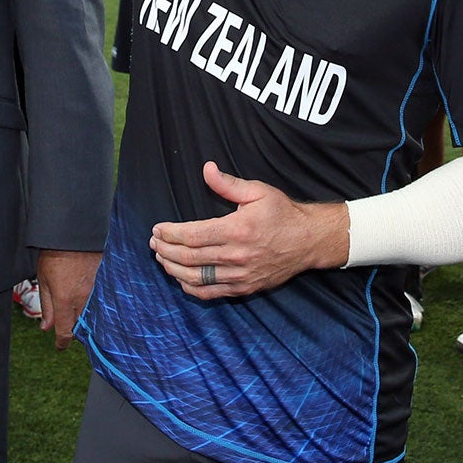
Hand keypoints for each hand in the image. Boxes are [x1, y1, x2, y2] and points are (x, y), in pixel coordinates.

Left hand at [35, 248, 99, 348]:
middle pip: (81, 327)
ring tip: (79, 317)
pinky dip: (96, 308)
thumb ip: (46, 306)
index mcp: (65, 300)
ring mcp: (96, 292)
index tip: (60, 346)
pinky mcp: (105, 284)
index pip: (65, 332)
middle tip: (67, 329)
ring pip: (93, 316)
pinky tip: (91, 305)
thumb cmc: (55, 254)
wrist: (74, 234)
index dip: (62, 343)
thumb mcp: (44, 280)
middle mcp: (83, 299)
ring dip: (86, 320)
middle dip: (74, 332)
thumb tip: (46, 327)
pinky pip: (101, 303)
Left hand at [148, 162, 347, 299]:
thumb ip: (228, 184)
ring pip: (196, 278)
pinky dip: (191, 288)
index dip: (170, 234)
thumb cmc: (283, 213)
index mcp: (237, 230)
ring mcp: (240, 275)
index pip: (192, 236)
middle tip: (153, 243)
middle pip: (189, 258)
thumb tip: (206, 169)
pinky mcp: (244, 288)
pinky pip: (211, 293)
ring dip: (173, 269)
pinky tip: (180, 278)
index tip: (157, 229)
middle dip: (165, 251)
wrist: (309, 241)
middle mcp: (236, 256)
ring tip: (161, 259)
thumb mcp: (258, 192)